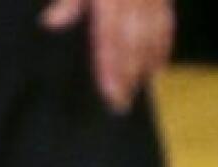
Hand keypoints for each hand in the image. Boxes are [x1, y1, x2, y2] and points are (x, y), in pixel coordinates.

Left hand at [40, 0, 176, 113]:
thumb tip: (51, 24)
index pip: (109, 40)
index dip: (110, 70)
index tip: (110, 95)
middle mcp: (133, 0)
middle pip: (132, 46)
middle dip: (128, 77)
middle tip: (122, 105)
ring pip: (152, 38)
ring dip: (146, 67)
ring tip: (139, 90)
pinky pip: (167, 24)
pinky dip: (164, 47)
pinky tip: (159, 67)